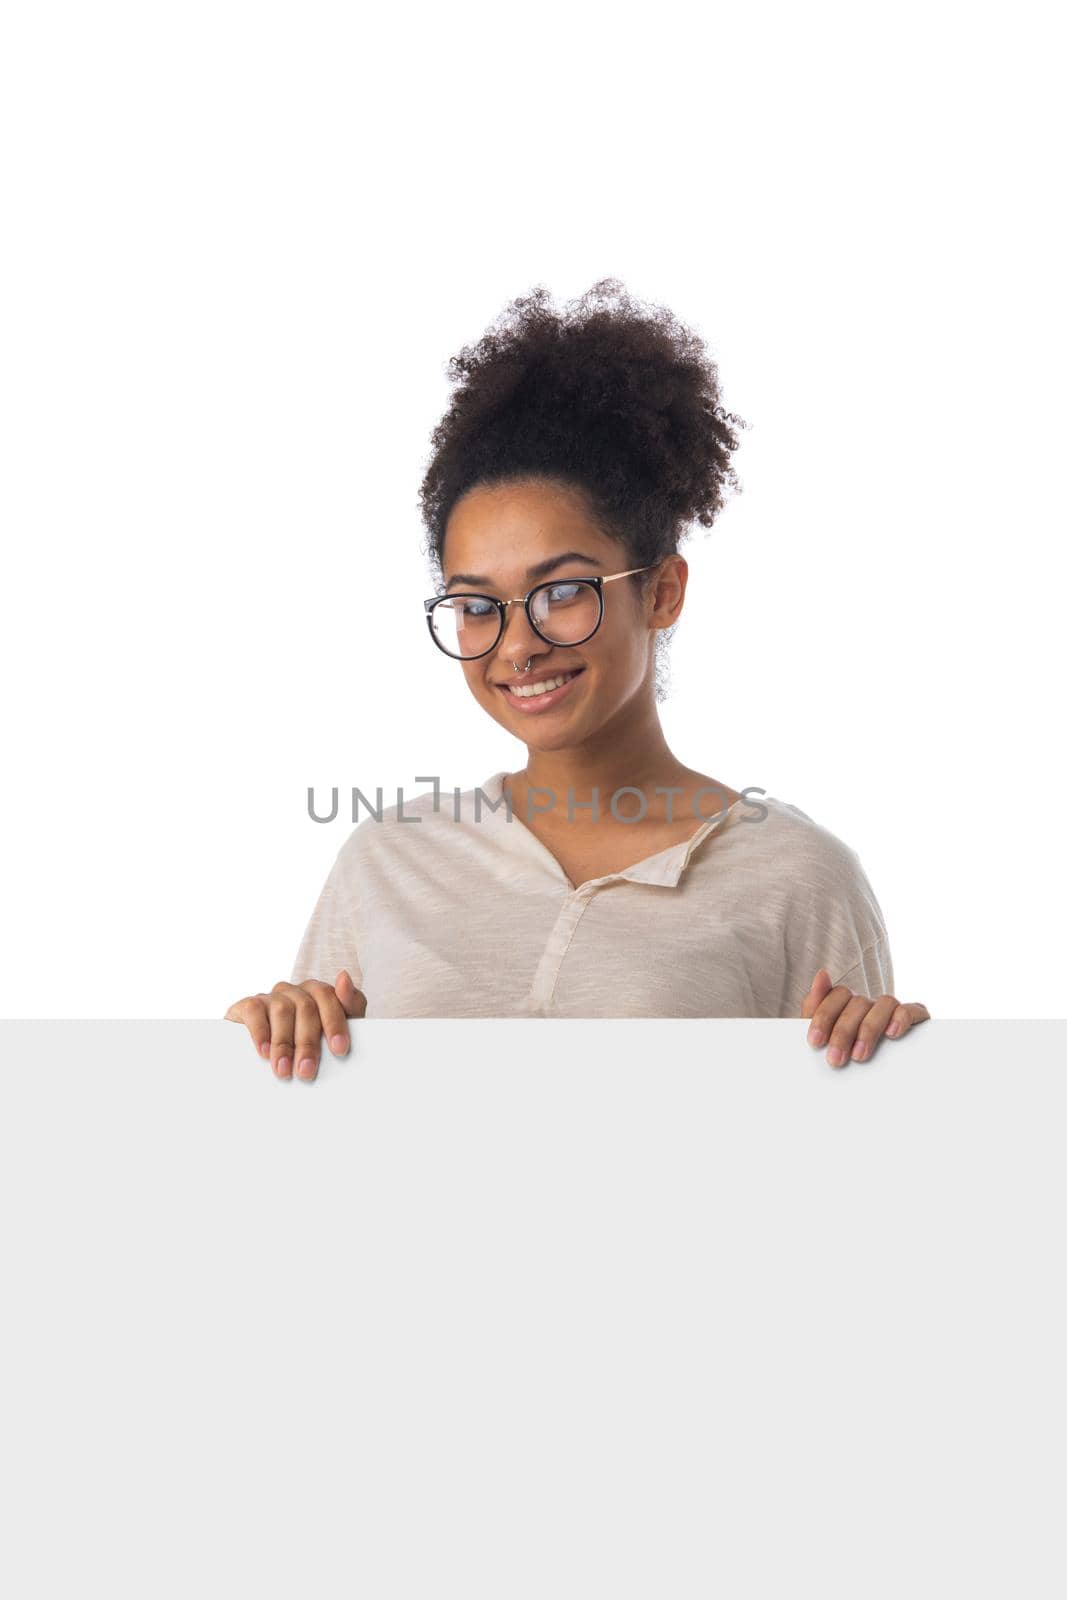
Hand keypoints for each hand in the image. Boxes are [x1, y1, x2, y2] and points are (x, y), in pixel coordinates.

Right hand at [224, 969, 365, 1080]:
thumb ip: (350, 1005)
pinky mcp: (250, 1005)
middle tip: (306, 1071)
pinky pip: (255, 1011)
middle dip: (307, 1043)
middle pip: (306, 1008)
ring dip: (284, 1044)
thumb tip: (344, 976)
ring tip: (284, 1070)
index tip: (339, 1050)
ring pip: (282, 1010)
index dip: (335, 1023)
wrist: (263, 1050)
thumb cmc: (308, 1042)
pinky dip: (261, 1033)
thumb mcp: (334, 1031)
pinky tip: (264, 1052)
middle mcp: (296, 991)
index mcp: (319, 993)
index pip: (329, 997)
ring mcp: (273, 996)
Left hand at [800, 968, 929, 1067]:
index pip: (837, 995)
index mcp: (846, 1003)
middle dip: (843, 1032)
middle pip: (858, 1003)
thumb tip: (821, 974)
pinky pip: (911, 1010)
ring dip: (869, 1029)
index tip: (816, 1041)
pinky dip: (901, 1018)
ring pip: (885, 1003)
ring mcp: (891, 1010)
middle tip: (835, 1059)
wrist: (875, 1080)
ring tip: (859, 1056)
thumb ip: (815, 1007)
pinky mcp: (915, 1019)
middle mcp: (870, 1003)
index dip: (824, 1016)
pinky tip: (892, 1034)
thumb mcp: (824, 1035)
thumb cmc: (844, 1054)